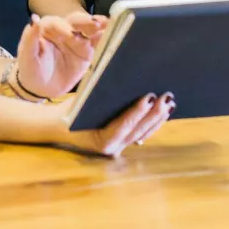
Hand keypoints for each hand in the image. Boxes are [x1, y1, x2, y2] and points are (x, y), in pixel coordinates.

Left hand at [14, 11, 106, 100]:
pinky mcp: (87, 52)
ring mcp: (77, 40)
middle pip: (76, 22)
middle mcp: (64, 30)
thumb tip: (34, 19)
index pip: (57, 23)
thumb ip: (30, 38)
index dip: (64, 28)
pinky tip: (116, 36)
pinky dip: (106, 39)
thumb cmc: (31, 69)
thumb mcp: (27, 56)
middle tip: (97, 23)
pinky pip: (98, 43)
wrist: (41, 88)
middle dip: (86, 22)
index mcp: (47, 28)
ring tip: (110, 25)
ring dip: (100, 26)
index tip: (70, 35)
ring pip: (90, 30)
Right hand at [56, 92, 174, 156]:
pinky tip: (163, 112)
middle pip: (138, 130)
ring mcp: (119, 147)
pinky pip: (141, 133)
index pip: (122, 126)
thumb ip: (98, 96)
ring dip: (158, 118)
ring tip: (169, 102)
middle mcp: (112, 148)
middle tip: (166, 97)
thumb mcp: (80, 103)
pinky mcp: (123, 142)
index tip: (149, 97)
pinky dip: (153, 122)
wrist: (58, 128)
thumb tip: (120, 80)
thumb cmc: (68, 113)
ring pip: (143, 133)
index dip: (137, 112)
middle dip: (154, 114)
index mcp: (100, 141)